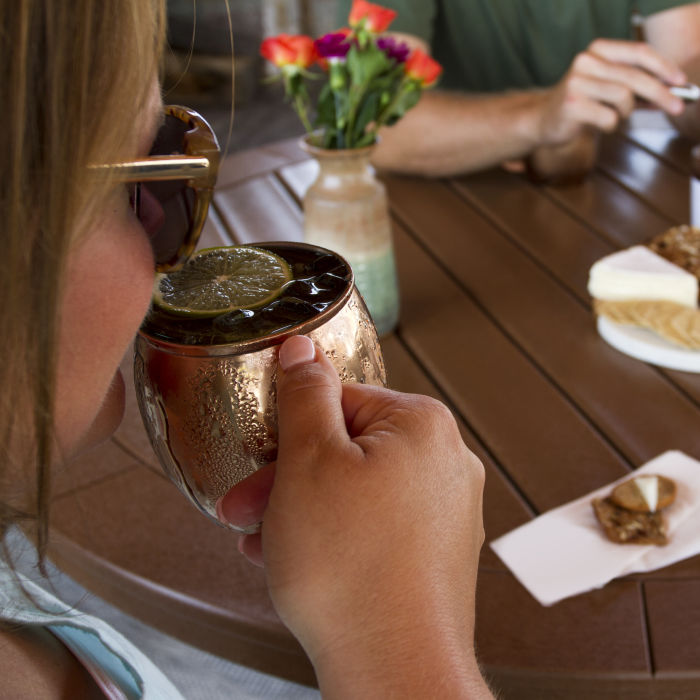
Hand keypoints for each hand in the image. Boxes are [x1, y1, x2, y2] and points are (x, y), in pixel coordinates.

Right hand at [218, 335, 489, 695]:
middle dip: (288, 479)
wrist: (394, 669)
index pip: (340, 400)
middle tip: (249, 507)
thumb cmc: (352, 570)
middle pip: (347, 450)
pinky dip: (335, 537)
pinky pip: (375, 527)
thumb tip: (302, 350)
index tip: (261, 457)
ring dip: (303, 511)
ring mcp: (446, 512)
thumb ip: (304, 395)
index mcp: (422, 425)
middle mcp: (446, 463)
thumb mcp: (308, 461)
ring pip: (356, 492)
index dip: (289, 432)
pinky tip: (299, 561)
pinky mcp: (437, 553)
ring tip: (265, 542)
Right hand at [537, 38, 686, 146]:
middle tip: (677, 108)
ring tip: (614, 117)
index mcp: (597, 50)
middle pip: (635, 77)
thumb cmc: (581, 104)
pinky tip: (598, 124)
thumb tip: (672, 93)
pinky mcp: (571, 105)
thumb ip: (636, 87)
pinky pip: (608, 118)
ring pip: (623, 98)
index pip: (639, 53)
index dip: (664, 67)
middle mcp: (586, 61)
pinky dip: (610, 125)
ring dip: (626, 113)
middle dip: (660, 94)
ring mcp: (576, 82)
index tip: (681, 82)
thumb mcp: (608, 88)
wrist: (541, 120)